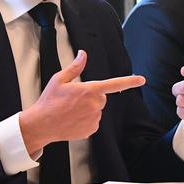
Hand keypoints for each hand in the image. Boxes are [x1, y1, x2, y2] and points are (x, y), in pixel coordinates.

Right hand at [19, 50, 144, 154]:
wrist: (40, 125)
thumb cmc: (48, 101)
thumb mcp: (59, 80)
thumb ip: (75, 67)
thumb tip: (83, 54)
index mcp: (89, 90)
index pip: (114, 84)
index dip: (130, 81)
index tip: (142, 79)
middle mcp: (95, 104)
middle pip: (101, 97)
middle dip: (91, 97)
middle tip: (73, 100)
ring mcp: (94, 118)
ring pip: (97, 110)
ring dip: (88, 109)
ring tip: (70, 111)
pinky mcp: (91, 129)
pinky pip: (93, 121)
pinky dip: (85, 120)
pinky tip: (72, 120)